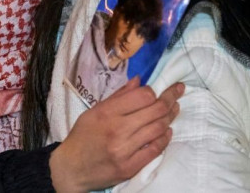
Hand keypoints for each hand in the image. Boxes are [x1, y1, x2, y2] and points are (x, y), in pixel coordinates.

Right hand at [49, 77, 184, 192]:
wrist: (72, 168)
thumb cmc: (82, 136)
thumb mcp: (94, 111)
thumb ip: (118, 96)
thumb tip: (139, 81)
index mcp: (106, 113)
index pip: (142, 96)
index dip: (154, 90)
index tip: (158, 88)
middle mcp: (117, 130)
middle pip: (155, 110)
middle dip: (170, 98)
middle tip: (177, 91)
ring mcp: (124, 150)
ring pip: (158, 128)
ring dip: (170, 117)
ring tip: (174, 108)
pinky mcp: (130, 167)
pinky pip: (155, 150)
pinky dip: (164, 138)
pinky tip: (167, 131)